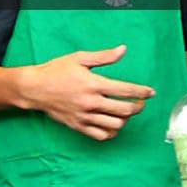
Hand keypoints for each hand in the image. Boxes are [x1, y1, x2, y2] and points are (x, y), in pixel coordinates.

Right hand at [18, 45, 154, 140]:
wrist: (35, 88)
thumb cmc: (56, 70)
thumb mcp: (79, 58)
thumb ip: (104, 56)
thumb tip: (123, 50)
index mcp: (94, 84)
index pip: (126, 90)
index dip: (142, 92)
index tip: (150, 92)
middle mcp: (91, 102)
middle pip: (125, 110)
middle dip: (138, 106)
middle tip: (140, 102)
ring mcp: (85, 116)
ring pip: (116, 125)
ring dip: (126, 119)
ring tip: (126, 112)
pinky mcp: (79, 126)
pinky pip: (101, 135)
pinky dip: (111, 132)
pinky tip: (113, 124)